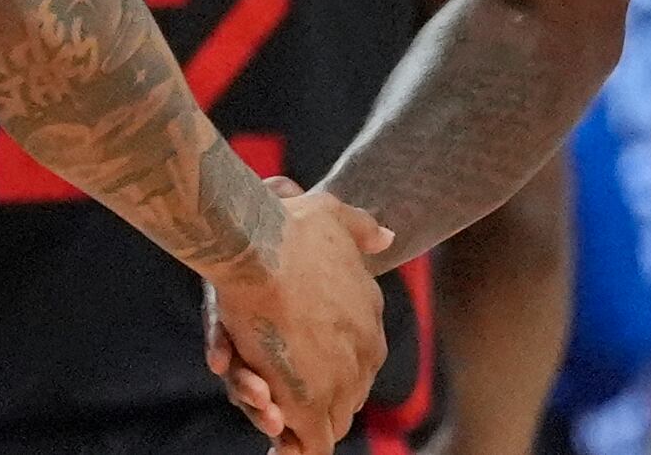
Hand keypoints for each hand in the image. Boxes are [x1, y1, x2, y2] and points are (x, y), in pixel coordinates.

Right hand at [201, 179, 393, 450]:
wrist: (261, 246)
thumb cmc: (289, 229)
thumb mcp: (333, 218)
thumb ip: (361, 230)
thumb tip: (389, 237)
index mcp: (370, 322)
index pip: (358, 363)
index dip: (328, 372)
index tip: (304, 374)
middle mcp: (363, 355)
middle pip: (343, 397)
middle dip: (314, 405)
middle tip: (283, 408)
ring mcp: (338, 380)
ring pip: (325, 423)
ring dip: (298, 425)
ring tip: (278, 421)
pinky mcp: (307, 401)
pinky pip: (311, 441)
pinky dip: (296, 446)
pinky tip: (279, 438)